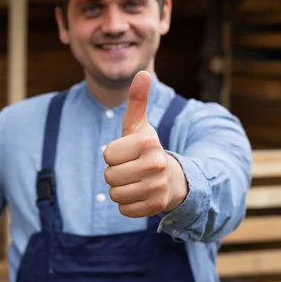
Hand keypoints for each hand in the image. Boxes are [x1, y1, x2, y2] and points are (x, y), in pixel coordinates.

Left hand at [103, 71, 187, 217]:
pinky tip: (140, 195)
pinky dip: (128, 205)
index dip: (113, 155)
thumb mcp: (139, 126)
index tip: (126, 153)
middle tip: (131, 169)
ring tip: (135, 182)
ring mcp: (157, 186)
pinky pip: (124, 209)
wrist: (173, 179)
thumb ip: (137, 100)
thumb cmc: (147, 150)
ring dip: (120, 190)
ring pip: (115, 194)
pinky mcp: (156, 206)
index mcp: (148, 142)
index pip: (108, 155)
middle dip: (115, 174)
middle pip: (110, 176)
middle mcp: (156, 164)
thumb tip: (142, 72)